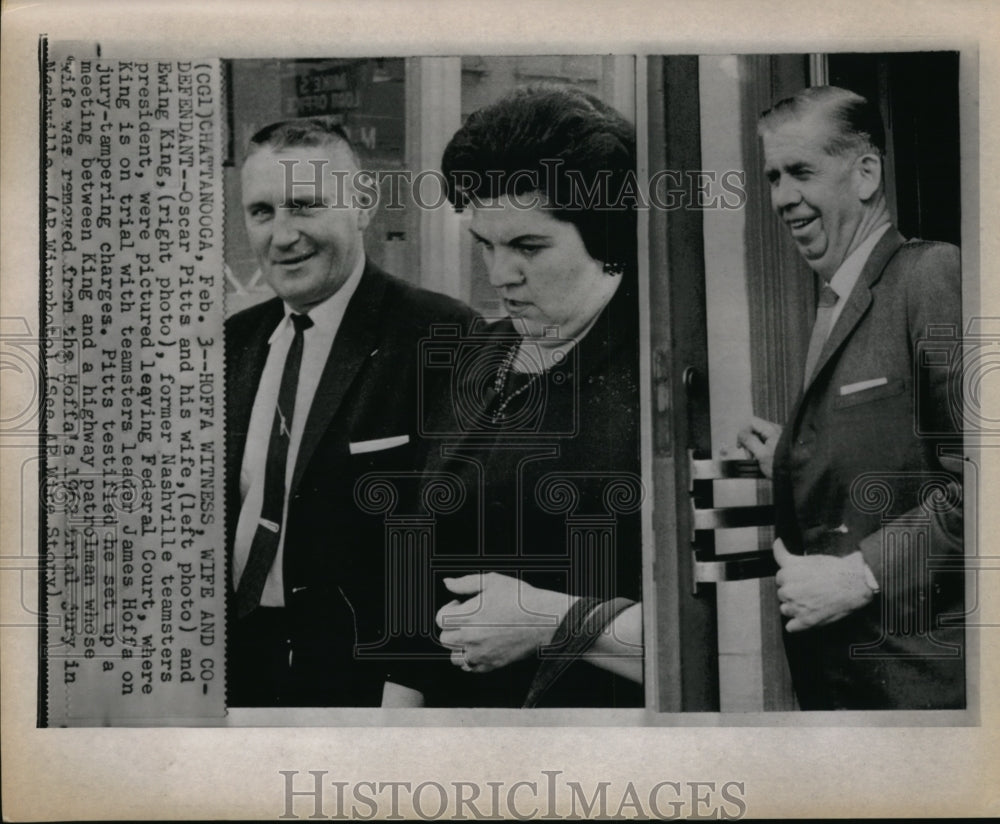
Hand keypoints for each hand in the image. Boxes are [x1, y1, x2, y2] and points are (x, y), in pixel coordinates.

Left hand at [436, 573, 577, 672]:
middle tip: (467, 618)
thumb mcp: (492, 581)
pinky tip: (481, 646)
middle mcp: (470, 637)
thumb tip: (448, 583)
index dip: (448, 609)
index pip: (440, 619)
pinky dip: (470, 659)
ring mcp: (480, 653)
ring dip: (459, 646)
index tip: (460, 605)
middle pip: (444, 639)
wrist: (545, 619)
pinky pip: (470, 668)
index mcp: (468, 616)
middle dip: (452, 627)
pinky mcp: (491, 664)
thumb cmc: (522, 599)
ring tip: (472, 634)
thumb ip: (465, 583)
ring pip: (454, 657)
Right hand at [735, 416, 782, 478]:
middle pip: (754, 429)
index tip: (740, 445)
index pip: (751, 422)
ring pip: (758, 436)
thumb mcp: (761, 454)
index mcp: (772, 430)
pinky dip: (759, 449)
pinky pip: (764, 442)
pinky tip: (761, 458)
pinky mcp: (777, 443)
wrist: (796, 474)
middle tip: (750, 455)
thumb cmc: (781, 465)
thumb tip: (741, 434)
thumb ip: (749, 441)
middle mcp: (775, 430)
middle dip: (748, 442)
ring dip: (753, 447)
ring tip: (756, 459)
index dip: (743, 433)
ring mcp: (777, 436)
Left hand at [773, 538, 875, 631]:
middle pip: (782, 594)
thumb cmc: (835, 569)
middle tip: (810, 589)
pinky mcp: (806, 621)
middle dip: (794, 592)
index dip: (792, 578)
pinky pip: (791, 627)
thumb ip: (784, 553)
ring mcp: (796, 607)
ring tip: (811, 602)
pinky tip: (808, 616)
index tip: (803, 579)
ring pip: (785, 609)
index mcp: (786, 574)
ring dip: (794, 607)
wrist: (856, 583)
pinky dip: (798, 623)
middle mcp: (787, 590)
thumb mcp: (806, 557)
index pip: (780, 578)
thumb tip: (777, 542)